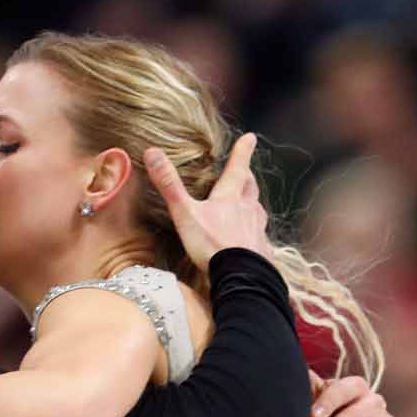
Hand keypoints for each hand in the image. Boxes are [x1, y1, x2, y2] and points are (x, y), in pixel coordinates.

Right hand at [143, 132, 267, 270]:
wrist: (241, 278)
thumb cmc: (212, 246)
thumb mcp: (185, 214)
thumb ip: (169, 185)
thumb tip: (152, 152)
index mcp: (230, 199)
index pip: (237, 169)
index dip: (243, 152)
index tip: (250, 138)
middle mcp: (248, 211)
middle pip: (250, 188)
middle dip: (247, 177)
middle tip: (247, 170)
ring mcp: (258, 231)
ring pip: (257, 211)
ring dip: (252, 203)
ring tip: (249, 202)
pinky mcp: (263, 251)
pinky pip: (261, 236)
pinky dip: (256, 231)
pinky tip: (253, 238)